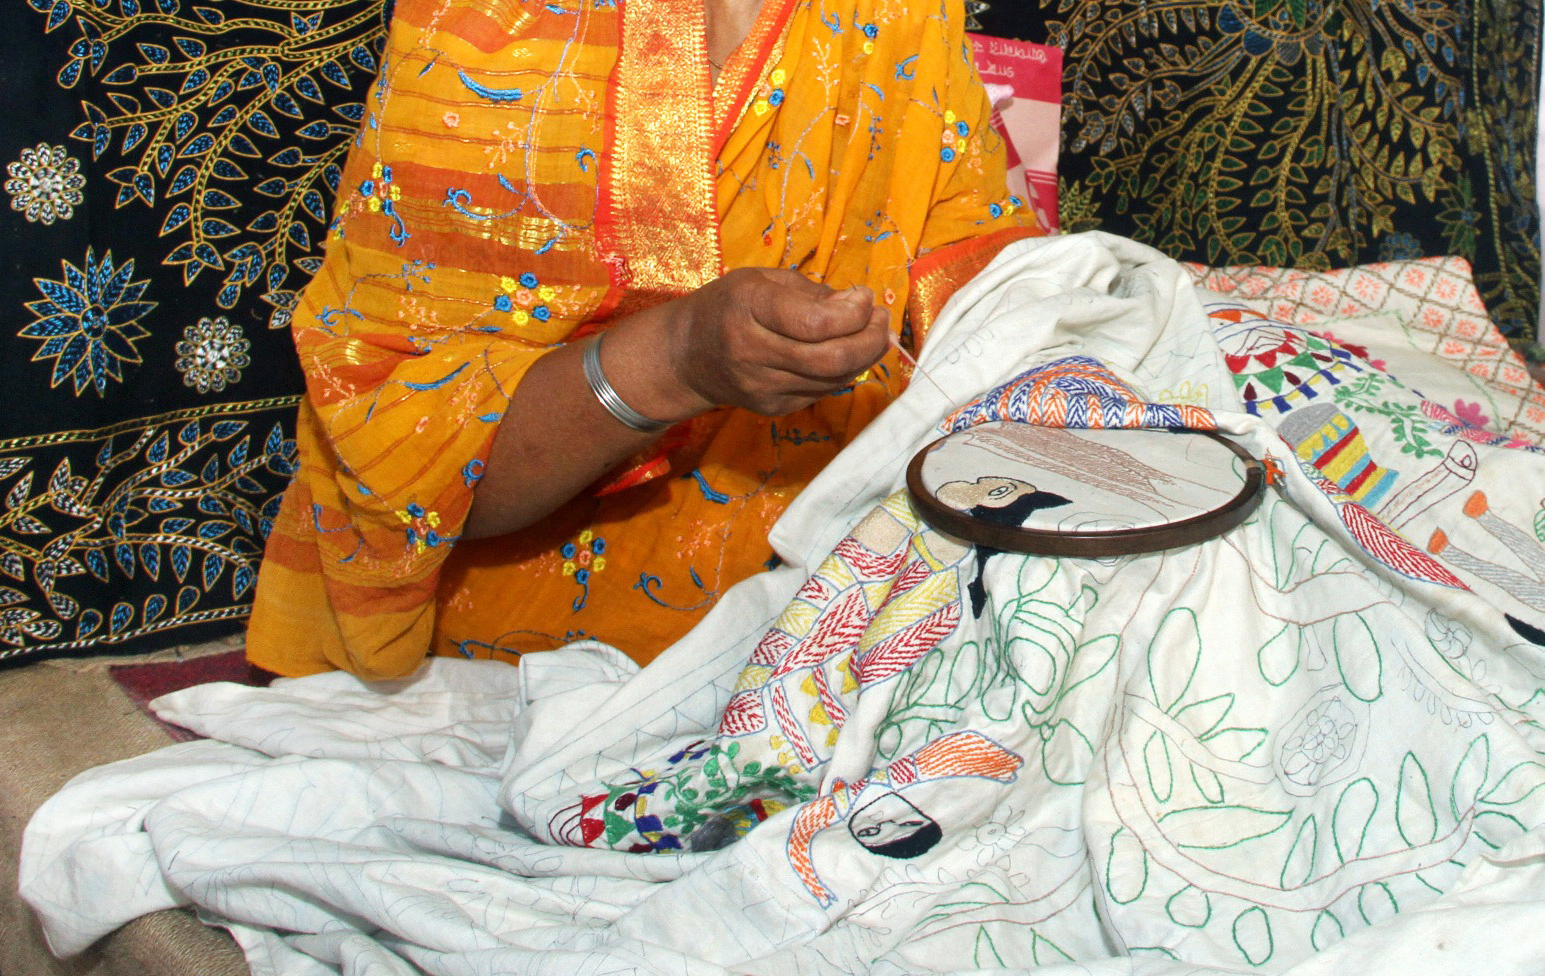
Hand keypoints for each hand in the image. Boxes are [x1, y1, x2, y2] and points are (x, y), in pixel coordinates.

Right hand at [666, 268, 890, 415]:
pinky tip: (844, 352)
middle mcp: (753, 351)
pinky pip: (823, 392)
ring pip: (835, 380)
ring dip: (865, 357)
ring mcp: (762, 387)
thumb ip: (811, 291)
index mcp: (748, 307)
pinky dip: (843, 372)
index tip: (865, 298)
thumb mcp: (760, 280)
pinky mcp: (772, 408)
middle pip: (833, 359)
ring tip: (872, 334)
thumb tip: (860, 306)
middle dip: (871, 340)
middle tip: (882, 321)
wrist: (686, 356)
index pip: (816, 323)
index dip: (854, 313)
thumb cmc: (728, 306)